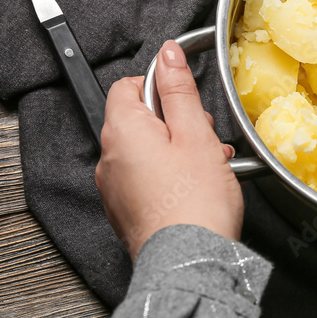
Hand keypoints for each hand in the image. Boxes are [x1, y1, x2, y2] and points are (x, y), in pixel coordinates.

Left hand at [95, 40, 242, 260]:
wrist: (190, 263)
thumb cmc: (194, 202)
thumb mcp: (196, 133)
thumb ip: (179, 89)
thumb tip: (167, 54)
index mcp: (121, 131)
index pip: (127, 86)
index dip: (160, 86)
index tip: (186, 98)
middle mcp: (108, 158)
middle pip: (138, 119)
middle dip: (174, 122)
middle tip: (205, 138)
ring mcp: (114, 189)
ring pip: (145, 151)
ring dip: (176, 150)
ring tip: (208, 166)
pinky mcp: (126, 212)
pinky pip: (145, 180)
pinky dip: (169, 177)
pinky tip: (196, 188)